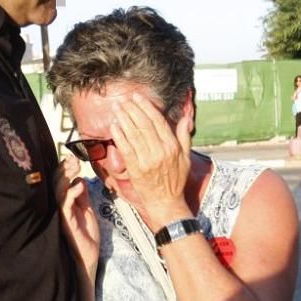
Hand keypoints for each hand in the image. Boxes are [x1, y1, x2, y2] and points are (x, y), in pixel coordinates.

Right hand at [53, 155, 99, 278]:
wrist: (88, 254)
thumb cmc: (86, 233)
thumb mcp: (86, 208)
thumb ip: (82, 194)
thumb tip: (79, 178)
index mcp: (64, 202)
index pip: (60, 181)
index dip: (64, 169)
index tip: (72, 158)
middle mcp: (59, 206)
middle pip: (56, 183)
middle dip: (64, 169)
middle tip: (73, 159)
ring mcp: (61, 214)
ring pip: (58, 191)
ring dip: (66, 178)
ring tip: (75, 167)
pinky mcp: (65, 222)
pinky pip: (65, 205)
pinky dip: (71, 193)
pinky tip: (79, 186)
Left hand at [109, 93, 192, 229]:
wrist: (166, 202)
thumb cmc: (176, 180)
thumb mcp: (186, 157)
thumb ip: (184, 136)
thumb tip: (186, 118)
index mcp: (172, 147)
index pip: (158, 121)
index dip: (146, 107)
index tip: (137, 98)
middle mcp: (160, 152)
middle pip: (144, 125)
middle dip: (132, 110)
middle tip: (124, 100)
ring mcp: (147, 160)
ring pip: (134, 134)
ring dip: (124, 119)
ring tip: (117, 108)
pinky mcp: (136, 169)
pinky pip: (126, 149)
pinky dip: (119, 136)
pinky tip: (114, 126)